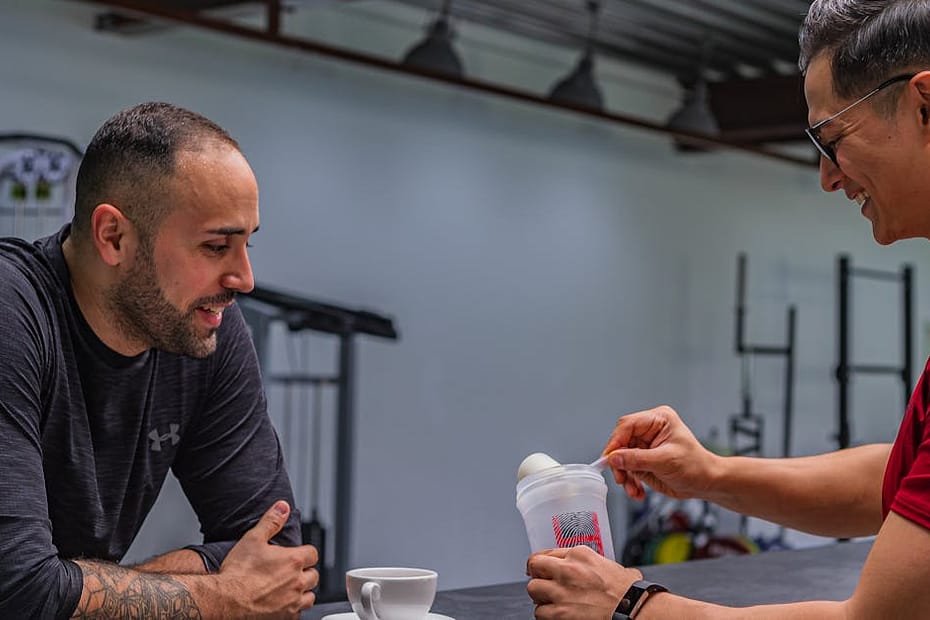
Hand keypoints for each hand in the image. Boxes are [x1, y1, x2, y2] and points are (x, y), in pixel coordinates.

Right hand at [219, 500, 318, 617]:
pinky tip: (282, 605)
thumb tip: (282, 507)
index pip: (313, 554)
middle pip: (314, 576)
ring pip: (309, 597)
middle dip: (304, 573)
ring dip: (303, 592)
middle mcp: (297, 583)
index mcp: (293, 561)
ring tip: (289, 589)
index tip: (296, 555)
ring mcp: (292, 602)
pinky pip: (298, 614)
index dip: (304, 553)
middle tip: (291, 572)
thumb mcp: (253, 539)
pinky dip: (293, 609)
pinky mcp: (285, 618)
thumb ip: (271, 521)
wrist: (225, 600)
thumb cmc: (238, 573)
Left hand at [526, 545, 639, 619]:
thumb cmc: (629, 592)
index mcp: (580, 555)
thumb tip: (594, 569)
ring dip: (541, 597)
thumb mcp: (612, 566)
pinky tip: (557, 615)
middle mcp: (567, 569)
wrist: (634, 610)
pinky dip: (546, 615)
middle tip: (543, 584)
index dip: (541, 563)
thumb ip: (595, 564)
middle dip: (537, 576)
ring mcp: (561, 591)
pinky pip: (540, 612)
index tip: (539, 568)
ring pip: (533, 589)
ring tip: (552, 602)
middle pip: (534, 566)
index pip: (547, 552)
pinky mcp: (559, 612)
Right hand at [602, 405, 717, 499]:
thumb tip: (614, 458)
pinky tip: (638, 491)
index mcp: (658, 419)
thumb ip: (637, 459)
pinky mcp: (644, 459)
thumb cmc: (696, 466)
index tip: (610, 458)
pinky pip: (628, 469)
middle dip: (620, 463)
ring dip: (625, 476)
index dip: (616, 442)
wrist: (706, 483)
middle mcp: (649, 430)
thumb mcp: (665, 461)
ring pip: (622, 458)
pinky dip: (630, 482)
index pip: (628, 425)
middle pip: (622, 442)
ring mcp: (645, 445)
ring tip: (632, 489)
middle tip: (620, 478)